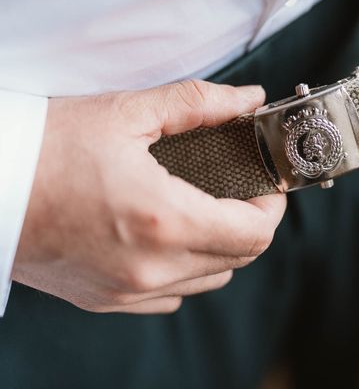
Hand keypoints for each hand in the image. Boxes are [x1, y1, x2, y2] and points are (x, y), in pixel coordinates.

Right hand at [16, 81, 285, 313]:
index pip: (255, 233)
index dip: (272, 206)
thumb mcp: (127, 112)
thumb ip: (199, 104)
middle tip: (240, 189)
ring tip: (207, 208)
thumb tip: (248, 99)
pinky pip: (172, 295)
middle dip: (251, 221)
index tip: (266, 183)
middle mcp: (150, 266)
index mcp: (163, 219)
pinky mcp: (106, 299)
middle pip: (239, 258)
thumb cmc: (45, 146)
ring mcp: (127, 289)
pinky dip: (186, 268)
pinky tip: (171, 236)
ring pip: (210, 278)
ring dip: (222, 245)